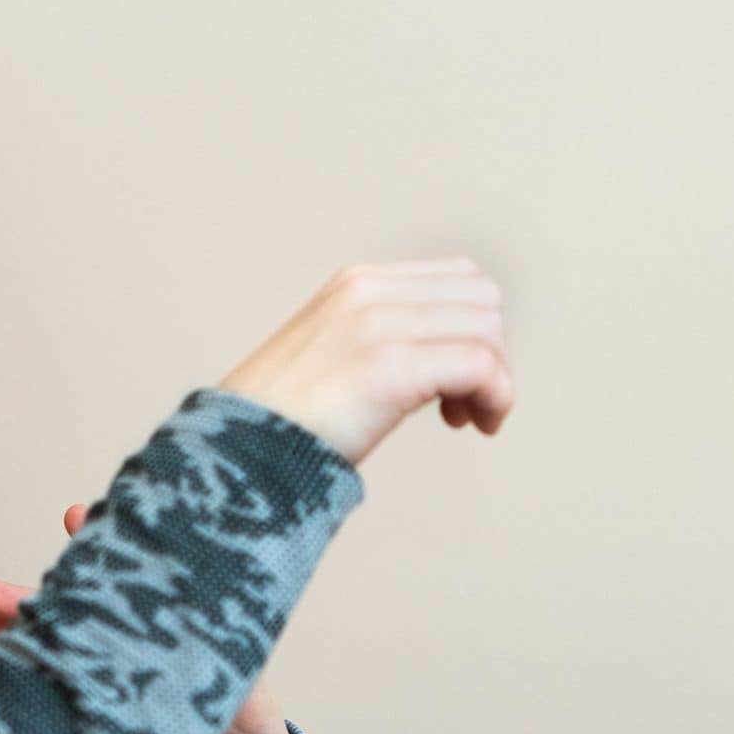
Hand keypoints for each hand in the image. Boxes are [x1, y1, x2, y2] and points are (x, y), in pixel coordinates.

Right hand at [0, 505, 295, 733]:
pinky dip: (16, 681)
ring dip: (13, 631)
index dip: (104, 548)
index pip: (132, 578)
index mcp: (174, 629)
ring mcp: (108, 683)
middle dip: (33, 599)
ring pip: (54, 647)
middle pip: (77, 613)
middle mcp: (133, 649)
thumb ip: (239, 682)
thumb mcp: (253, 705)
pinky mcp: (92, 723)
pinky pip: (49, 696)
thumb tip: (221, 647)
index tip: (74, 520)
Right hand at [218, 257, 513, 465]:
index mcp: (357, 284)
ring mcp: (378, 325)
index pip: (459, 280)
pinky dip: (496, 397)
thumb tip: (448, 365)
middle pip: (482, 300)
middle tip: (464, 405)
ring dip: (494, 379)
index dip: (474, 330)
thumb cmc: (284, 425)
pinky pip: (481, 365)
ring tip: (466, 419)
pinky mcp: (390, 365)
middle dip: (490, 352)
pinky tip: (477, 425)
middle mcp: (370, 292)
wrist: (237, 454)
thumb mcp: (336, 360)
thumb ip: (383, 342)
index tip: (454, 383)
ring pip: (488, 329)